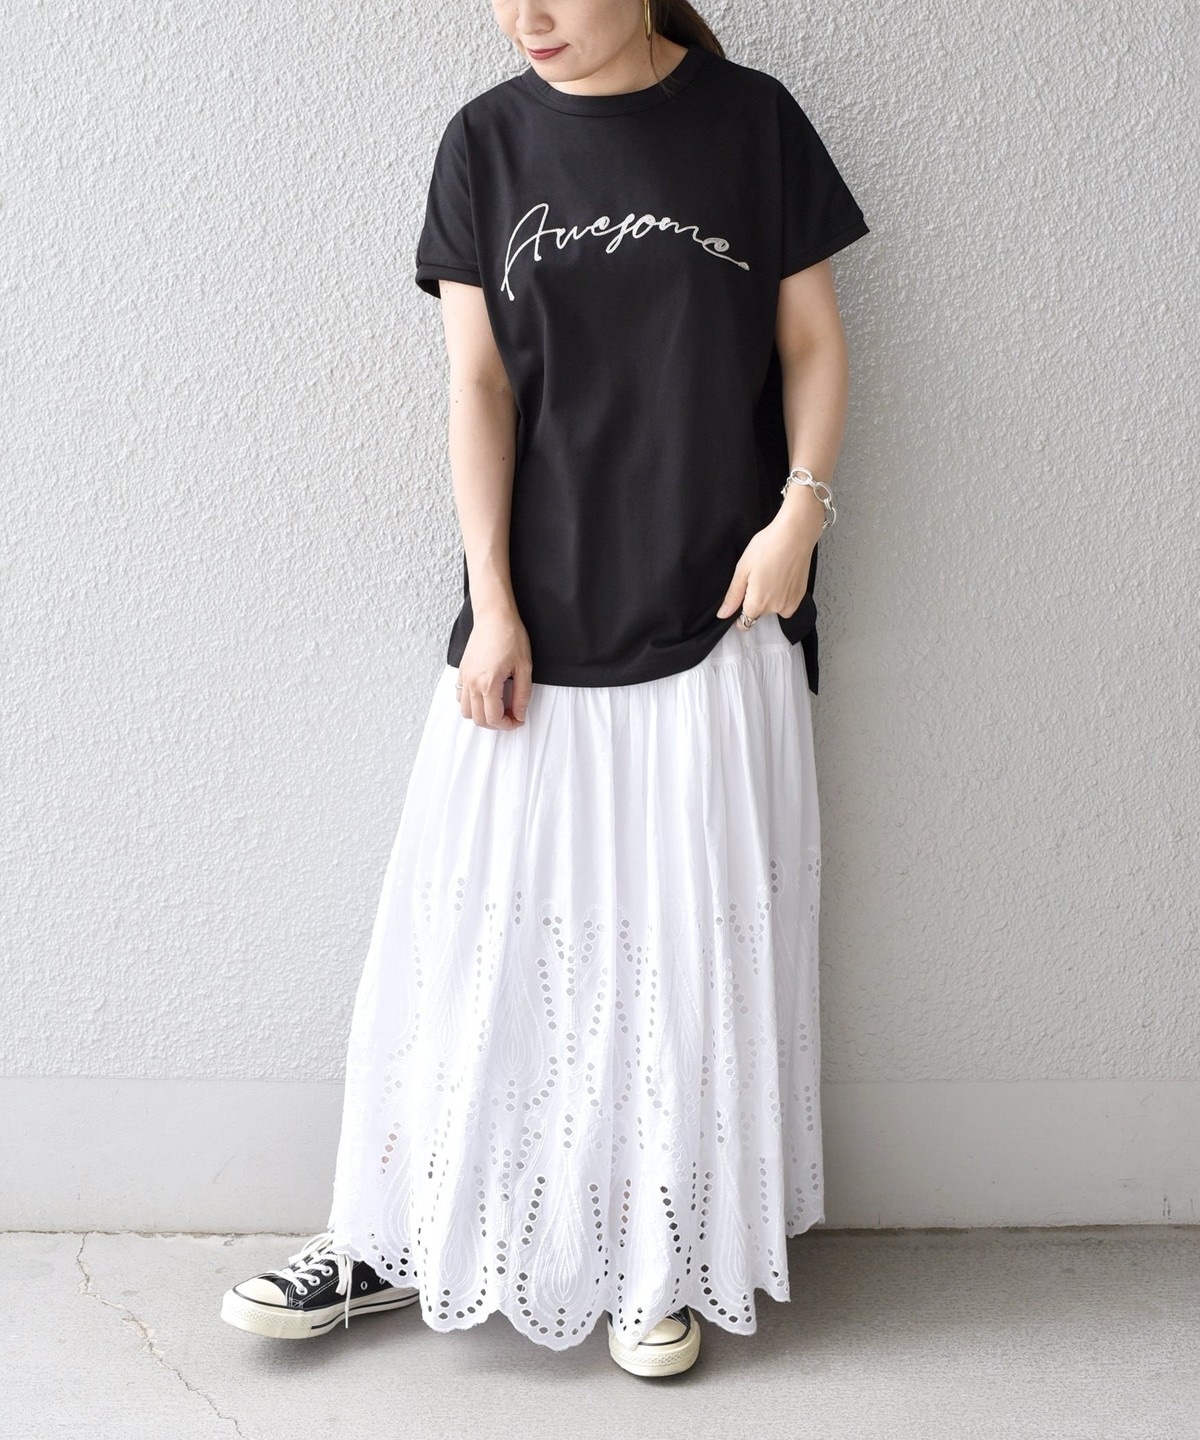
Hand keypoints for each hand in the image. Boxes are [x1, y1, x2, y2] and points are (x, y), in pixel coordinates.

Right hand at [456, 602, 532, 729]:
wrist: (495, 616)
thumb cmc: (511, 636)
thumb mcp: (525, 667)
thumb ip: (522, 695)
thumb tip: (519, 714)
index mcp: (489, 683)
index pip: (494, 718)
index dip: (508, 725)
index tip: (518, 720)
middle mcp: (472, 683)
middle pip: (478, 719)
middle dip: (496, 724)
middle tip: (510, 715)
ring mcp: (464, 677)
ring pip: (466, 711)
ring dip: (481, 715)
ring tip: (498, 707)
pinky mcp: (461, 671)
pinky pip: (460, 697)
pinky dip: (470, 704)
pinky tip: (485, 697)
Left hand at [715, 502, 822, 623]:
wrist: (795, 535)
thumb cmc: (767, 547)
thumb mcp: (742, 570)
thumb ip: (733, 596)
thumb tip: (723, 615)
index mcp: (757, 604)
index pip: (745, 623)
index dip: (740, 614)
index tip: (741, 599)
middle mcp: (775, 608)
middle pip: (759, 614)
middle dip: (755, 601)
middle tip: (756, 577)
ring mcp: (790, 603)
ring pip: (774, 608)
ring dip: (770, 598)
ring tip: (769, 575)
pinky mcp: (801, 596)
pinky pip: (787, 603)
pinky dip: (783, 594)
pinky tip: (780, 577)